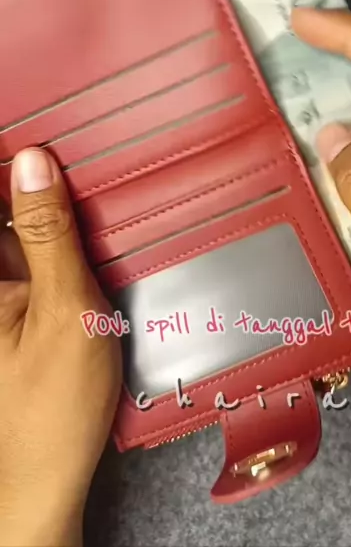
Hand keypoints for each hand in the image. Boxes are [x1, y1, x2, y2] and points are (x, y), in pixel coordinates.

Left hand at [0, 149, 121, 546]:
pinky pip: (31, 249)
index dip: (10, 156)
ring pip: (19, 223)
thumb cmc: (53, 407)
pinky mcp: (12, 301)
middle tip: (78, 141)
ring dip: (51, 202)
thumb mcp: (65, 309)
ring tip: (92, 177)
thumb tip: (34, 161)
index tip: (40, 123)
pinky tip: (88, 224)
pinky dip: (57, 232)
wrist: (46, 477)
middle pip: (3, 207)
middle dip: (35, 174)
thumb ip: (51, 234)